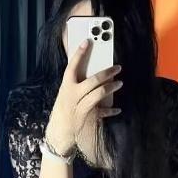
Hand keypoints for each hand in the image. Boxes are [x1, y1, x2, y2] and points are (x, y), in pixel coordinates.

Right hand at [45, 39, 122, 154]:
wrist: (58, 134)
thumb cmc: (62, 112)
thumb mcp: (65, 96)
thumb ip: (75, 85)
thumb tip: (90, 73)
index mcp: (66, 87)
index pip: (71, 67)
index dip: (79, 54)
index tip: (87, 42)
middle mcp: (72, 95)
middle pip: (92, 80)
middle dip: (106, 72)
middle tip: (117, 67)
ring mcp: (80, 107)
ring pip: (98, 94)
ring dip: (111, 87)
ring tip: (120, 83)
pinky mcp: (87, 118)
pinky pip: (102, 112)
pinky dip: (111, 110)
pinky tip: (117, 109)